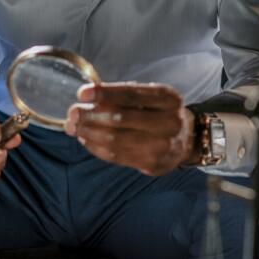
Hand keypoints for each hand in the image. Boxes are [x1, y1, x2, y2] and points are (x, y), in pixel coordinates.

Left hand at [65, 83, 195, 175]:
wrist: (186, 140)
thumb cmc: (160, 113)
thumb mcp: (150, 97)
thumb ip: (123, 96)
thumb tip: (86, 97)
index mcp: (168, 99)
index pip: (131, 94)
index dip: (105, 93)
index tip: (82, 93)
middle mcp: (169, 122)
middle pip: (122, 119)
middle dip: (91, 115)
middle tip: (73, 113)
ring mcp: (162, 146)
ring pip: (116, 140)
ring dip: (89, 133)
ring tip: (74, 127)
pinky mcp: (153, 164)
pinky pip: (117, 156)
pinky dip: (96, 147)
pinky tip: (86, 139)